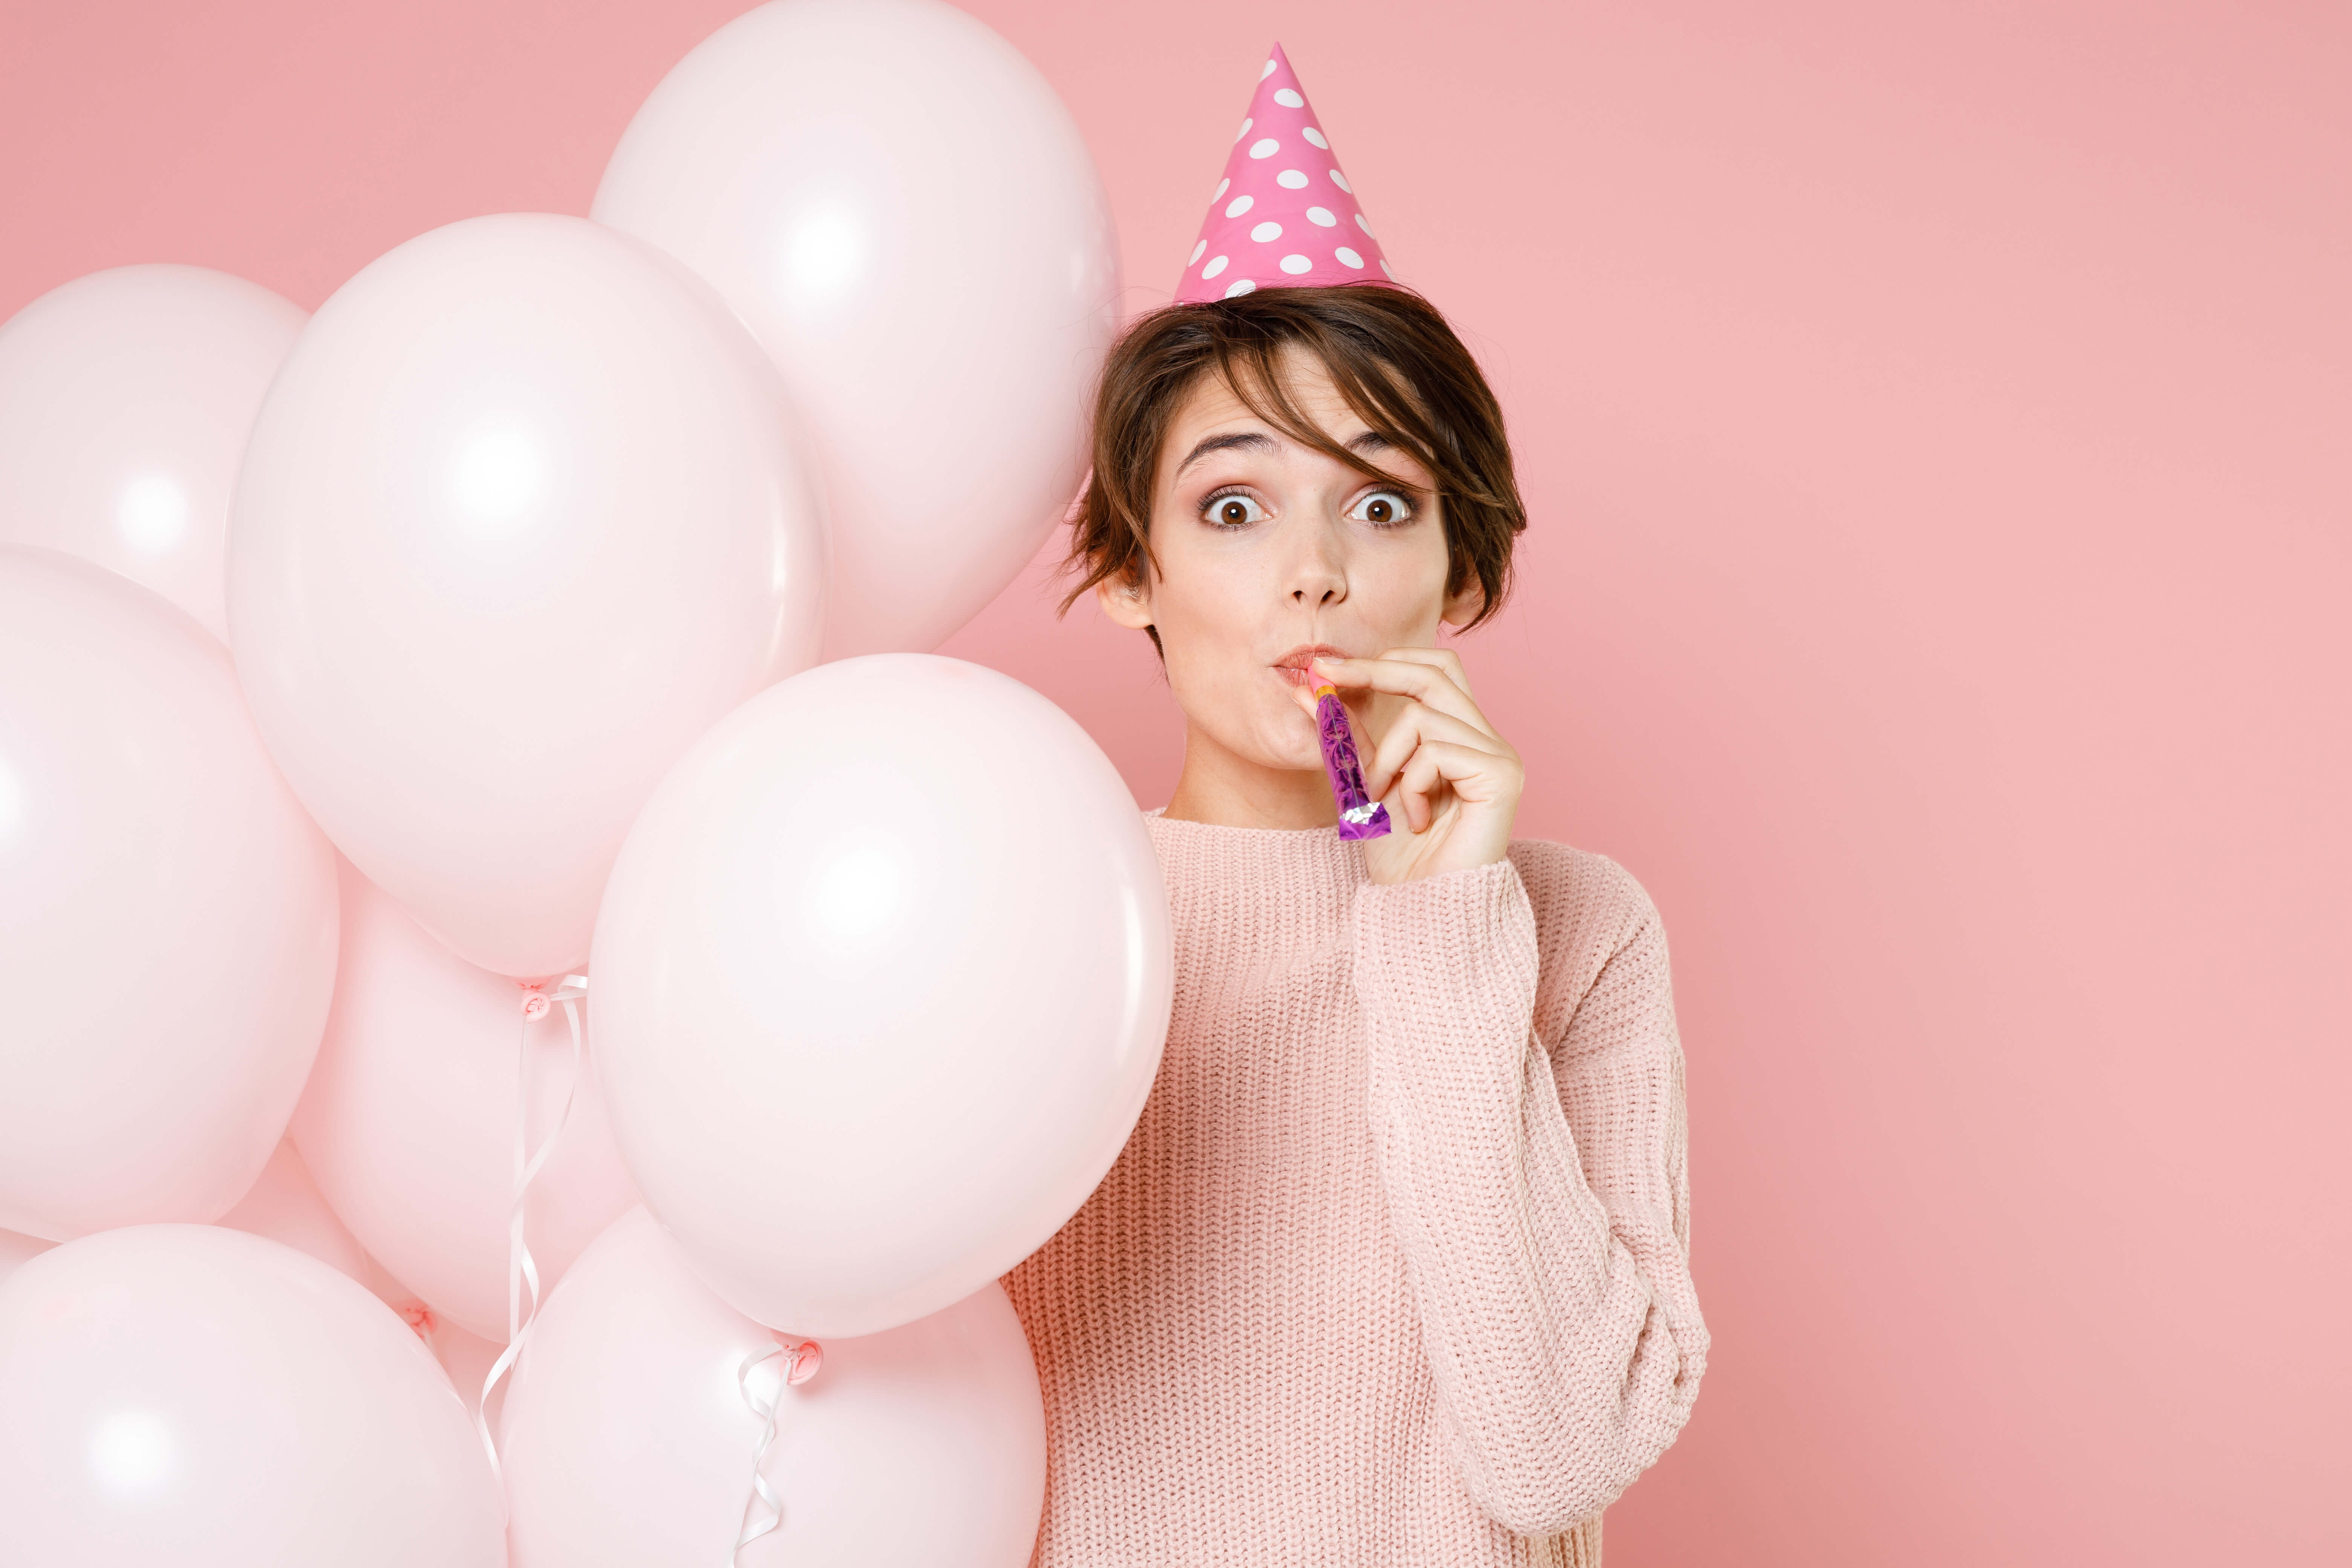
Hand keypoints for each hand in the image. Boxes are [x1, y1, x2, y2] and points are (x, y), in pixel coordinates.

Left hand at [1293, 648, 1523, 884]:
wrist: (1425, 909)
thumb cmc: (1402, 857)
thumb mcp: (1365, 782)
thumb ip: (1350, 736)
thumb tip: (1311, 690)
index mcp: (1462, 737)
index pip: (1434, 670)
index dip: (1383, 660)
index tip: (1325, 666)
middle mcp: (1488, 740)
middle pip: (1436, 671)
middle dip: (1375, 671)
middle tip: (1326, 680)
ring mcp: (1499, 756)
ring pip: (1424, 717)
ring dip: (1387, 758)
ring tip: (1386, 801)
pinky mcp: (1501, 775)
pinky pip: (1436, 751)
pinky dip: (1411, 784)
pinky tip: (1417, 819)